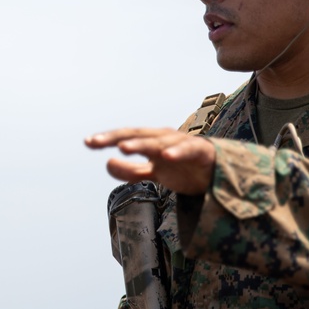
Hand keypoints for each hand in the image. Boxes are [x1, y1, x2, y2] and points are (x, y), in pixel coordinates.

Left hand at [85, 128, 214, 195]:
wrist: (220, 173)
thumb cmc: (185, 168)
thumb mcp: (155, 172)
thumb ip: (132, 171)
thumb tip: (107, 164)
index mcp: (151, 142)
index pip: (126, 138)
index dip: (107, 138)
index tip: (88, 142)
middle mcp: (163, 138)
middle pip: (136, 136)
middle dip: (116, 138)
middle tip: (96, 142)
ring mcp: (181, 143)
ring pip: (157, 142)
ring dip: (140, 144)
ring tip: (123, 148)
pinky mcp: (199, 151)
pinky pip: (187, 150)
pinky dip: (177, 152)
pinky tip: (166, 156)